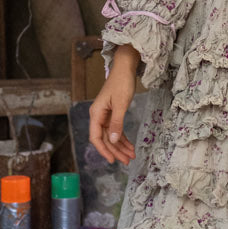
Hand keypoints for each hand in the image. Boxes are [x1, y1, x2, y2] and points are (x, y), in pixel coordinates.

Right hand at [89, 48, 138, 164]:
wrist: (125, 68)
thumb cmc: (121, 83)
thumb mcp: (121, 104)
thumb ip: (116, 123)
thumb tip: (113, 140)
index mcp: (96, 114)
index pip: (95, 137)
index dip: (103, 150)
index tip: (112, 160)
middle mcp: (98, 116)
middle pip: (105, 139)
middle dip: (116, 150)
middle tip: (127, 161)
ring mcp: (105, 115)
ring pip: (111, 136)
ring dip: (121, 146)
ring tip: (131, 156)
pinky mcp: (112, 113)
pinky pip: (116, 129)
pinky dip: (123, 138)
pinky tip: (130, 146)